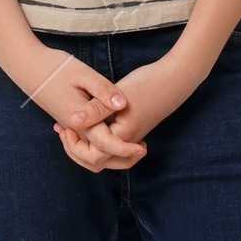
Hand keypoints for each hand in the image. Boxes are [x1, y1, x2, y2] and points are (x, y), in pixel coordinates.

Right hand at [17, 48, 140, 154]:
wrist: (28, 66)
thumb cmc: (56, 66)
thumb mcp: (83, 73)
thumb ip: (103, 90)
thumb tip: (122, 104)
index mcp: (80, 120)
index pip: (105, 145)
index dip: (126, 149)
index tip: (143, 147)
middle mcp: (74, 129)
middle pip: (97, 160)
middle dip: (120, 159)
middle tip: (141, 148)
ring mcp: (70, 128)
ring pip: (90, 156)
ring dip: (111, 156)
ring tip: (131, 144)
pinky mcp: (68, 123)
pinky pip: (85, 145)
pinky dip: (100, 147)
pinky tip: (113, 132)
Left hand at [55, 45, 206, 171]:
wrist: (177, 78)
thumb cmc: (149, 83)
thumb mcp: (119, 94)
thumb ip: (95, 109)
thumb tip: (72, 119)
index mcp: (122, 136)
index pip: (92, 157)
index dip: (73, 146)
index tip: (63, 127)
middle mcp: (127, 142)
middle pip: (97, 162)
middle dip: (76, 151)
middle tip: (63, 131)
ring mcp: (131, 137)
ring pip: (104, 155)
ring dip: (86, 147)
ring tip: (72, 128)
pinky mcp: (133, 129)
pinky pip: (111, 144)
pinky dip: (97, 139)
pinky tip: (89, 122)